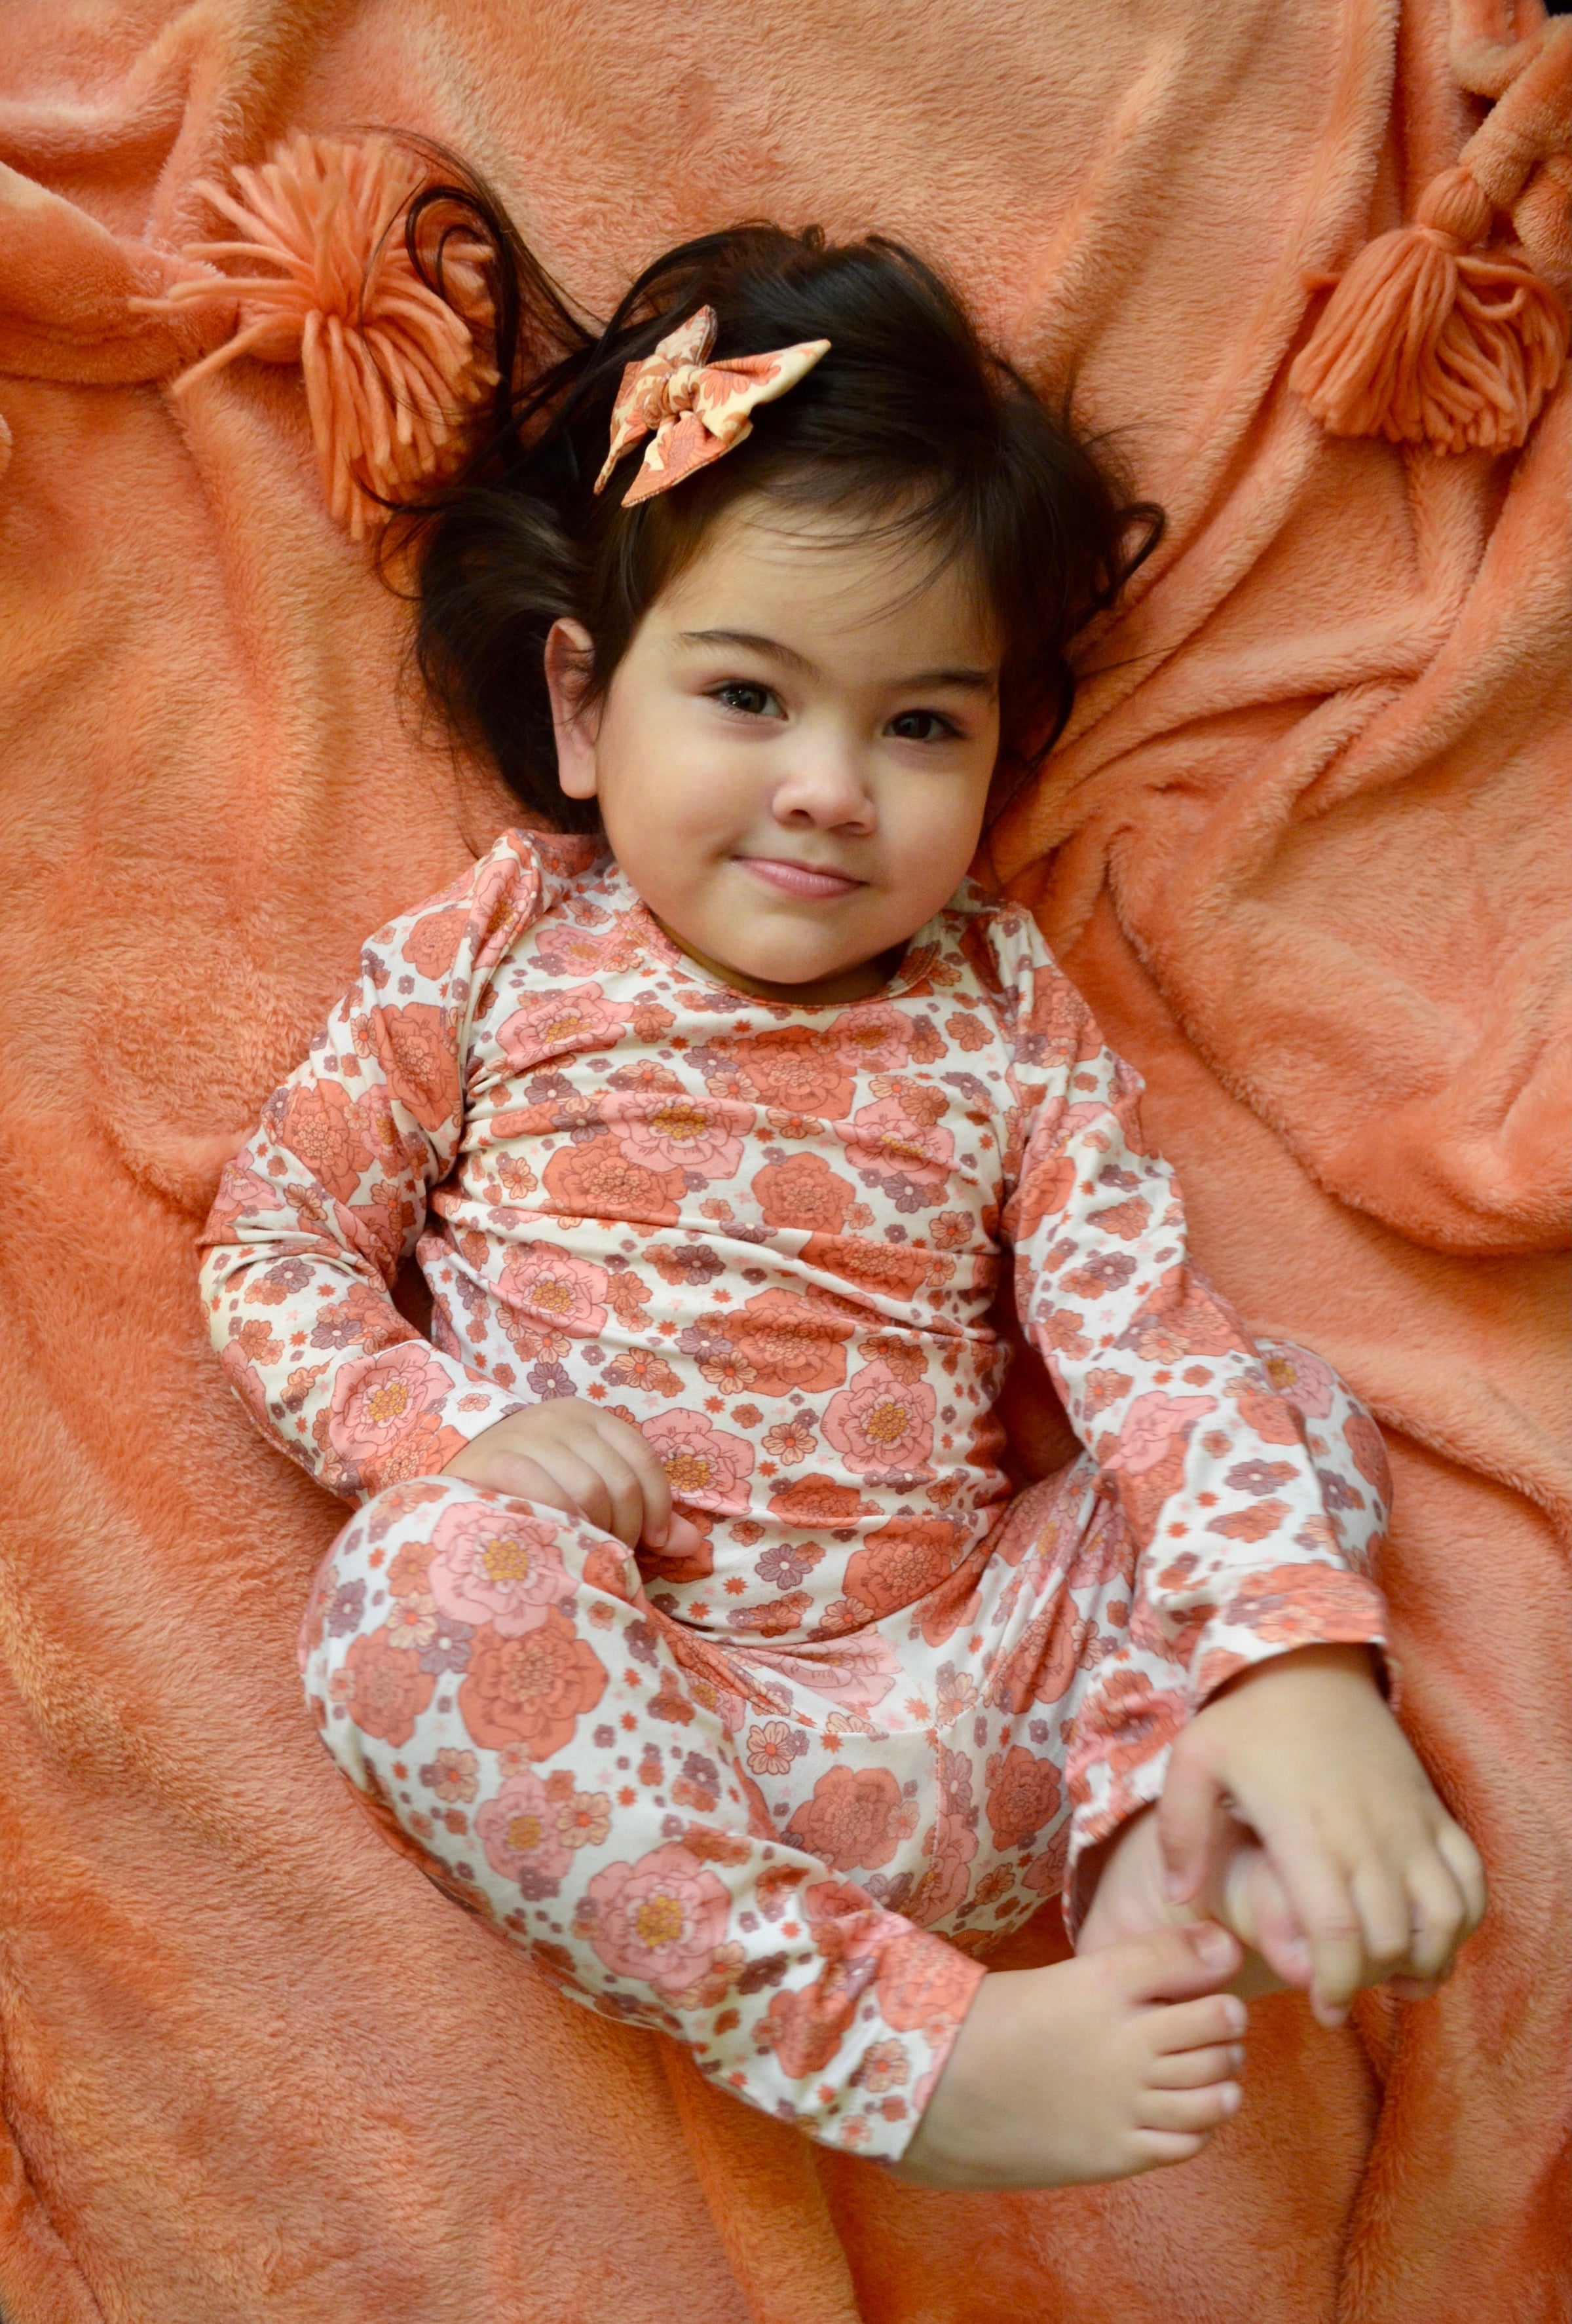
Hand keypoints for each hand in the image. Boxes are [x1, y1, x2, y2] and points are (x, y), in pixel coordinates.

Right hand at [441, 1401, 707, 1559]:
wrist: (453, 1479)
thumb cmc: (530, 1489)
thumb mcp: (588, 1487)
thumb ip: (642, 1513)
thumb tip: (695, 1545)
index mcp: (586, 1416)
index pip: (642, 1457)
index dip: (657, 1506)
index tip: (651, 1541)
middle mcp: (558, 1418)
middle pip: (619, 1481)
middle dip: (624, 1529)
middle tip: (610, 1554)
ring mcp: (525, 1436)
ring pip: (588, 1491)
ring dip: (594, 1532)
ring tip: (582, 1550)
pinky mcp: (496, 1462)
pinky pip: (548, 1496)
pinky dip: (561, 1525)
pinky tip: (555, 1541)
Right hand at [897, 1925, 1246, 2190]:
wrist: (938, 2095)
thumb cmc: (994, 2024)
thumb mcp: (1060, 1978)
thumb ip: (1131, 1969)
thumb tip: (1210, 1955)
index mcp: (1100, 1983)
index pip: (1187, 1959)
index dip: (1215, 1958)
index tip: (1216, 1963)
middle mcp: (1123, 2041)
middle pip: (1218, 2022)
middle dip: (1227, 2018)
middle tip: (1217, 2018)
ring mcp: (1124, 2102)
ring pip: (1217, 2085)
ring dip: (1225, 2072)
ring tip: (1213, 2067)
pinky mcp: (1118, 2152)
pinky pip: (1191, 2139)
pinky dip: (1203, 2122)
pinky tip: (1189, 2109)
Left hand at [1158, 1646, 1485, 2027]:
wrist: (1312, 1663)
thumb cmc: (1248, 1717)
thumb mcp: (1194, 1760)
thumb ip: (1178, 1831)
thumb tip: (1179, 1898)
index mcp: (1305, 1831)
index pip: (1337, 1931)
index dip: (1335, 1982)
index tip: (1319, 2007)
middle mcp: (1366, 1833)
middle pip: (1391, 1937)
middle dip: (1370, 1983)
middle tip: (1340, 1998)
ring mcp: (1407, 1822)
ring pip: (1444, 1915)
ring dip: (1428, 1960)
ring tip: (1394, 1980)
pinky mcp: (1431, 1811)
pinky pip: (1470, 1877)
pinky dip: (1464, 1919)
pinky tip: (1432, 1938)